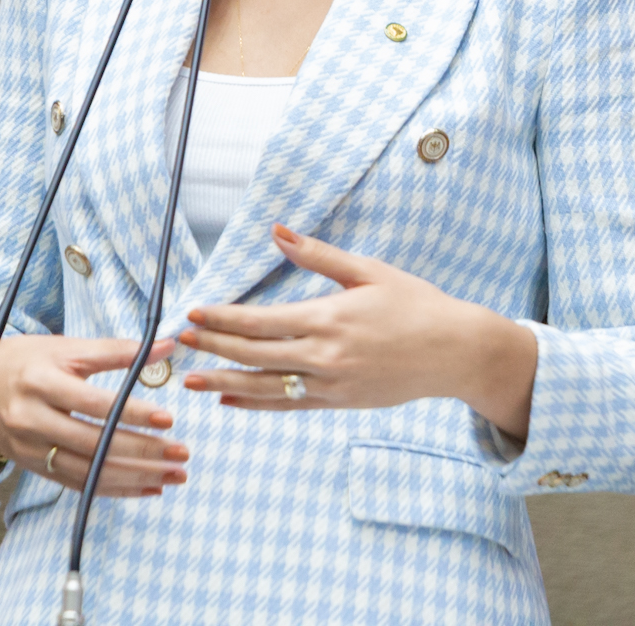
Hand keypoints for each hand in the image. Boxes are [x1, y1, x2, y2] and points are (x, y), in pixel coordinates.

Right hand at [0, 335, 188, 496]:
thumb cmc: (25, 360)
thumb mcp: (65, 347)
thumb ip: (116, 350)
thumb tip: (166, 345)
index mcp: (41, 381)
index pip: (94, 403)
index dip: (132, 412)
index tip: (169, 419)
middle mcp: (32, 418)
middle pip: (93, 443)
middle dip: (142, 452)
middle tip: (180, 454)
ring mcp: (29, 448)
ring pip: (87, 471)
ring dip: (134, 477)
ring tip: (171, 476)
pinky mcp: (32, 467)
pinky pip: (76, 483)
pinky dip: (112, 488)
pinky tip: (144, 487)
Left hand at [178, 225, 537, 441]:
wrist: (456, 352)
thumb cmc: (416, 304)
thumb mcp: (369, 271)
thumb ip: (318, 255)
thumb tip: (279, 231)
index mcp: (329, 318)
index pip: (261, 321)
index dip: (222, 318)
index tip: (192, 313)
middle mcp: (325, 356)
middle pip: (254, 354)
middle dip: (213, 348)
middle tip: (178, 343)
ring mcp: (332, 385)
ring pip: (266, 386)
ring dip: (225, 383)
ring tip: (191, 381)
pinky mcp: (340, 402)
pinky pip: (289, 404)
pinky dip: (257, 402)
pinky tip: (232, 400)